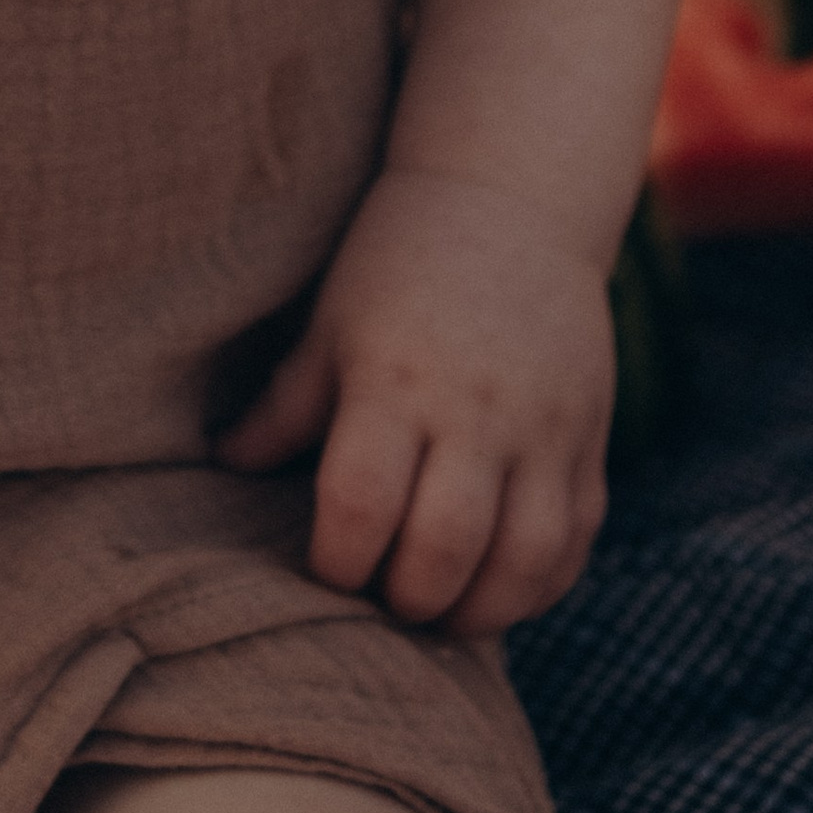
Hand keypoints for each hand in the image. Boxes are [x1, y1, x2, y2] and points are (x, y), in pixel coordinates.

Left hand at [214, 167, 612, 635]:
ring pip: (525, 560)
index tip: (325, 566)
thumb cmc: (397, 261)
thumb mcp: (331, 324)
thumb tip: (222, 466)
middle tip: (382, 599)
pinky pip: (576, 542)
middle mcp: (476, 409)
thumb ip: (286, 406)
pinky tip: (498, 589)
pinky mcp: (590, 439)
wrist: (510, 199)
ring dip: (480, 612)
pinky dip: (539, 588)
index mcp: (395, 379)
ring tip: (440, 613)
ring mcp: (544, 428)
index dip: (337, 559)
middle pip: (446, 548)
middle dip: (406, 598)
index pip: (361, 502)